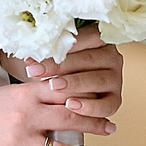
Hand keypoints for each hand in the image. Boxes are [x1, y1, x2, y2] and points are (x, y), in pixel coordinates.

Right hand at [0, 78, 106, 145]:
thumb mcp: (13, 92)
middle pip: (72, 118)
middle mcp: (27, 115)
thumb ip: (39, 94)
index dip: (89, 98)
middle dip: (96, 125)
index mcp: (28, 93)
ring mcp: (19, 141)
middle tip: (112, 128)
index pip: (67, 92)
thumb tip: (70, 99)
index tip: (105, 104)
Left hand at [3, 28, 125, 125]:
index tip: (32, 59)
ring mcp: (116, 79)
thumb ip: (46, 55)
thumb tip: (30, 58)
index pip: (80, 41)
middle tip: (38, 73)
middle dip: (60, 67)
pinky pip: (106, 106)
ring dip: (74, 85)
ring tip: (53, 87)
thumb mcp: (52, 58)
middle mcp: (112, 57)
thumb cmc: (59, 68)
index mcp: (100, 39)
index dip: (56, 49)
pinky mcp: (115, 100)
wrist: (66, 87)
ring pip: (97, 81)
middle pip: (88, 60)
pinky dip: (89, 107)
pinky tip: (71, 105)